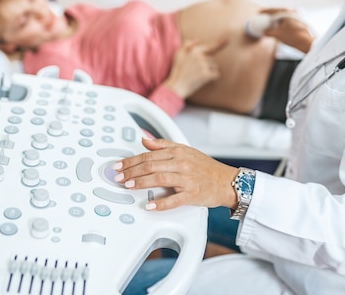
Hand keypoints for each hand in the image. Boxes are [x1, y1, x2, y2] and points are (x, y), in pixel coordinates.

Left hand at [114, 137, 238, 210]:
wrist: (226, 181)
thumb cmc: (205, 167)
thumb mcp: (185, 150)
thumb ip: (163, 145)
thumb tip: (144, 140)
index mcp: (178, 152)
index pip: (149, 154)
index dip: (131, 160)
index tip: (119, 165)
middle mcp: (181, 163)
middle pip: (151, 165)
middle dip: (131, 171)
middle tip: (118, 177)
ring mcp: (187, 179)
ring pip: (159, 179)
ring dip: (141, 183)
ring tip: (128, 186)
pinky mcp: (192, 194)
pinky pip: (174, 199)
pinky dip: (161, 202)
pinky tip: (150, 204)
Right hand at [163, 38, 227, 98]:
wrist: (177, 86)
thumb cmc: (178, 71)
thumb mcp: (178, 56)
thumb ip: (186, 46)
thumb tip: (197, 39)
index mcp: (194, 51)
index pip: (209, 46)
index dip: (219, 43)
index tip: (227, 40)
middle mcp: (199, 57)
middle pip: (213, 60)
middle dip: (208, 66)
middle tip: (196, 72)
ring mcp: (203, 65)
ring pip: (215, 67)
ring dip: (210, 72)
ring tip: (198, 76)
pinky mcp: (206, 74)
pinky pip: (216, 75)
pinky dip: (212, 78)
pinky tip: (203, 80)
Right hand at [259, 8, 313, 52]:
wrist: (307, 43)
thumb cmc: (294, 37)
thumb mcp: (277, 34)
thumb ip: (268, 31)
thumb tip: (264, 31)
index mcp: (287, 12)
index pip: (273, 10)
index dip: (265, 11)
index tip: (259, 12)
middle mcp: (293, 12)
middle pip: (279, 13)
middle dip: (271, 16)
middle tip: (264, 18)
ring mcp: (298, 16)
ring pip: (284, 17)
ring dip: (277, 20)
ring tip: (271, 24)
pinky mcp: (301, 22)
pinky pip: (288, 20)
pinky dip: (283, 23)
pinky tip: (280, 27)